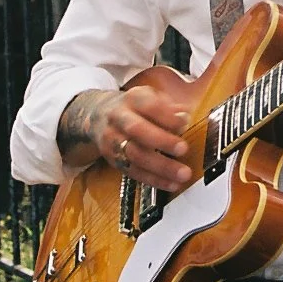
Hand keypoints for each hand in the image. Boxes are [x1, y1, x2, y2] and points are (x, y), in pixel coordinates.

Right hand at [58, 87, 193, 192]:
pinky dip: (154, 180)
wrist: (98, 116)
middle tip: (183, 149)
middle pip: (137, 129)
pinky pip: (133, 172)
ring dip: (161, 167)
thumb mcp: (150, 97)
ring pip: (135, 155)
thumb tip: (184, 117)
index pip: (148, 106)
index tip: (184, 123)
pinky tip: (171, 184)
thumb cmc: (134, 108)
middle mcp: (119, 118)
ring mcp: (113, 140)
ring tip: (182, 174)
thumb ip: (169, 107)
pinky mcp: (113, 159)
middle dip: (162, 141)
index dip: (167, 116)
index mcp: (132, 99)